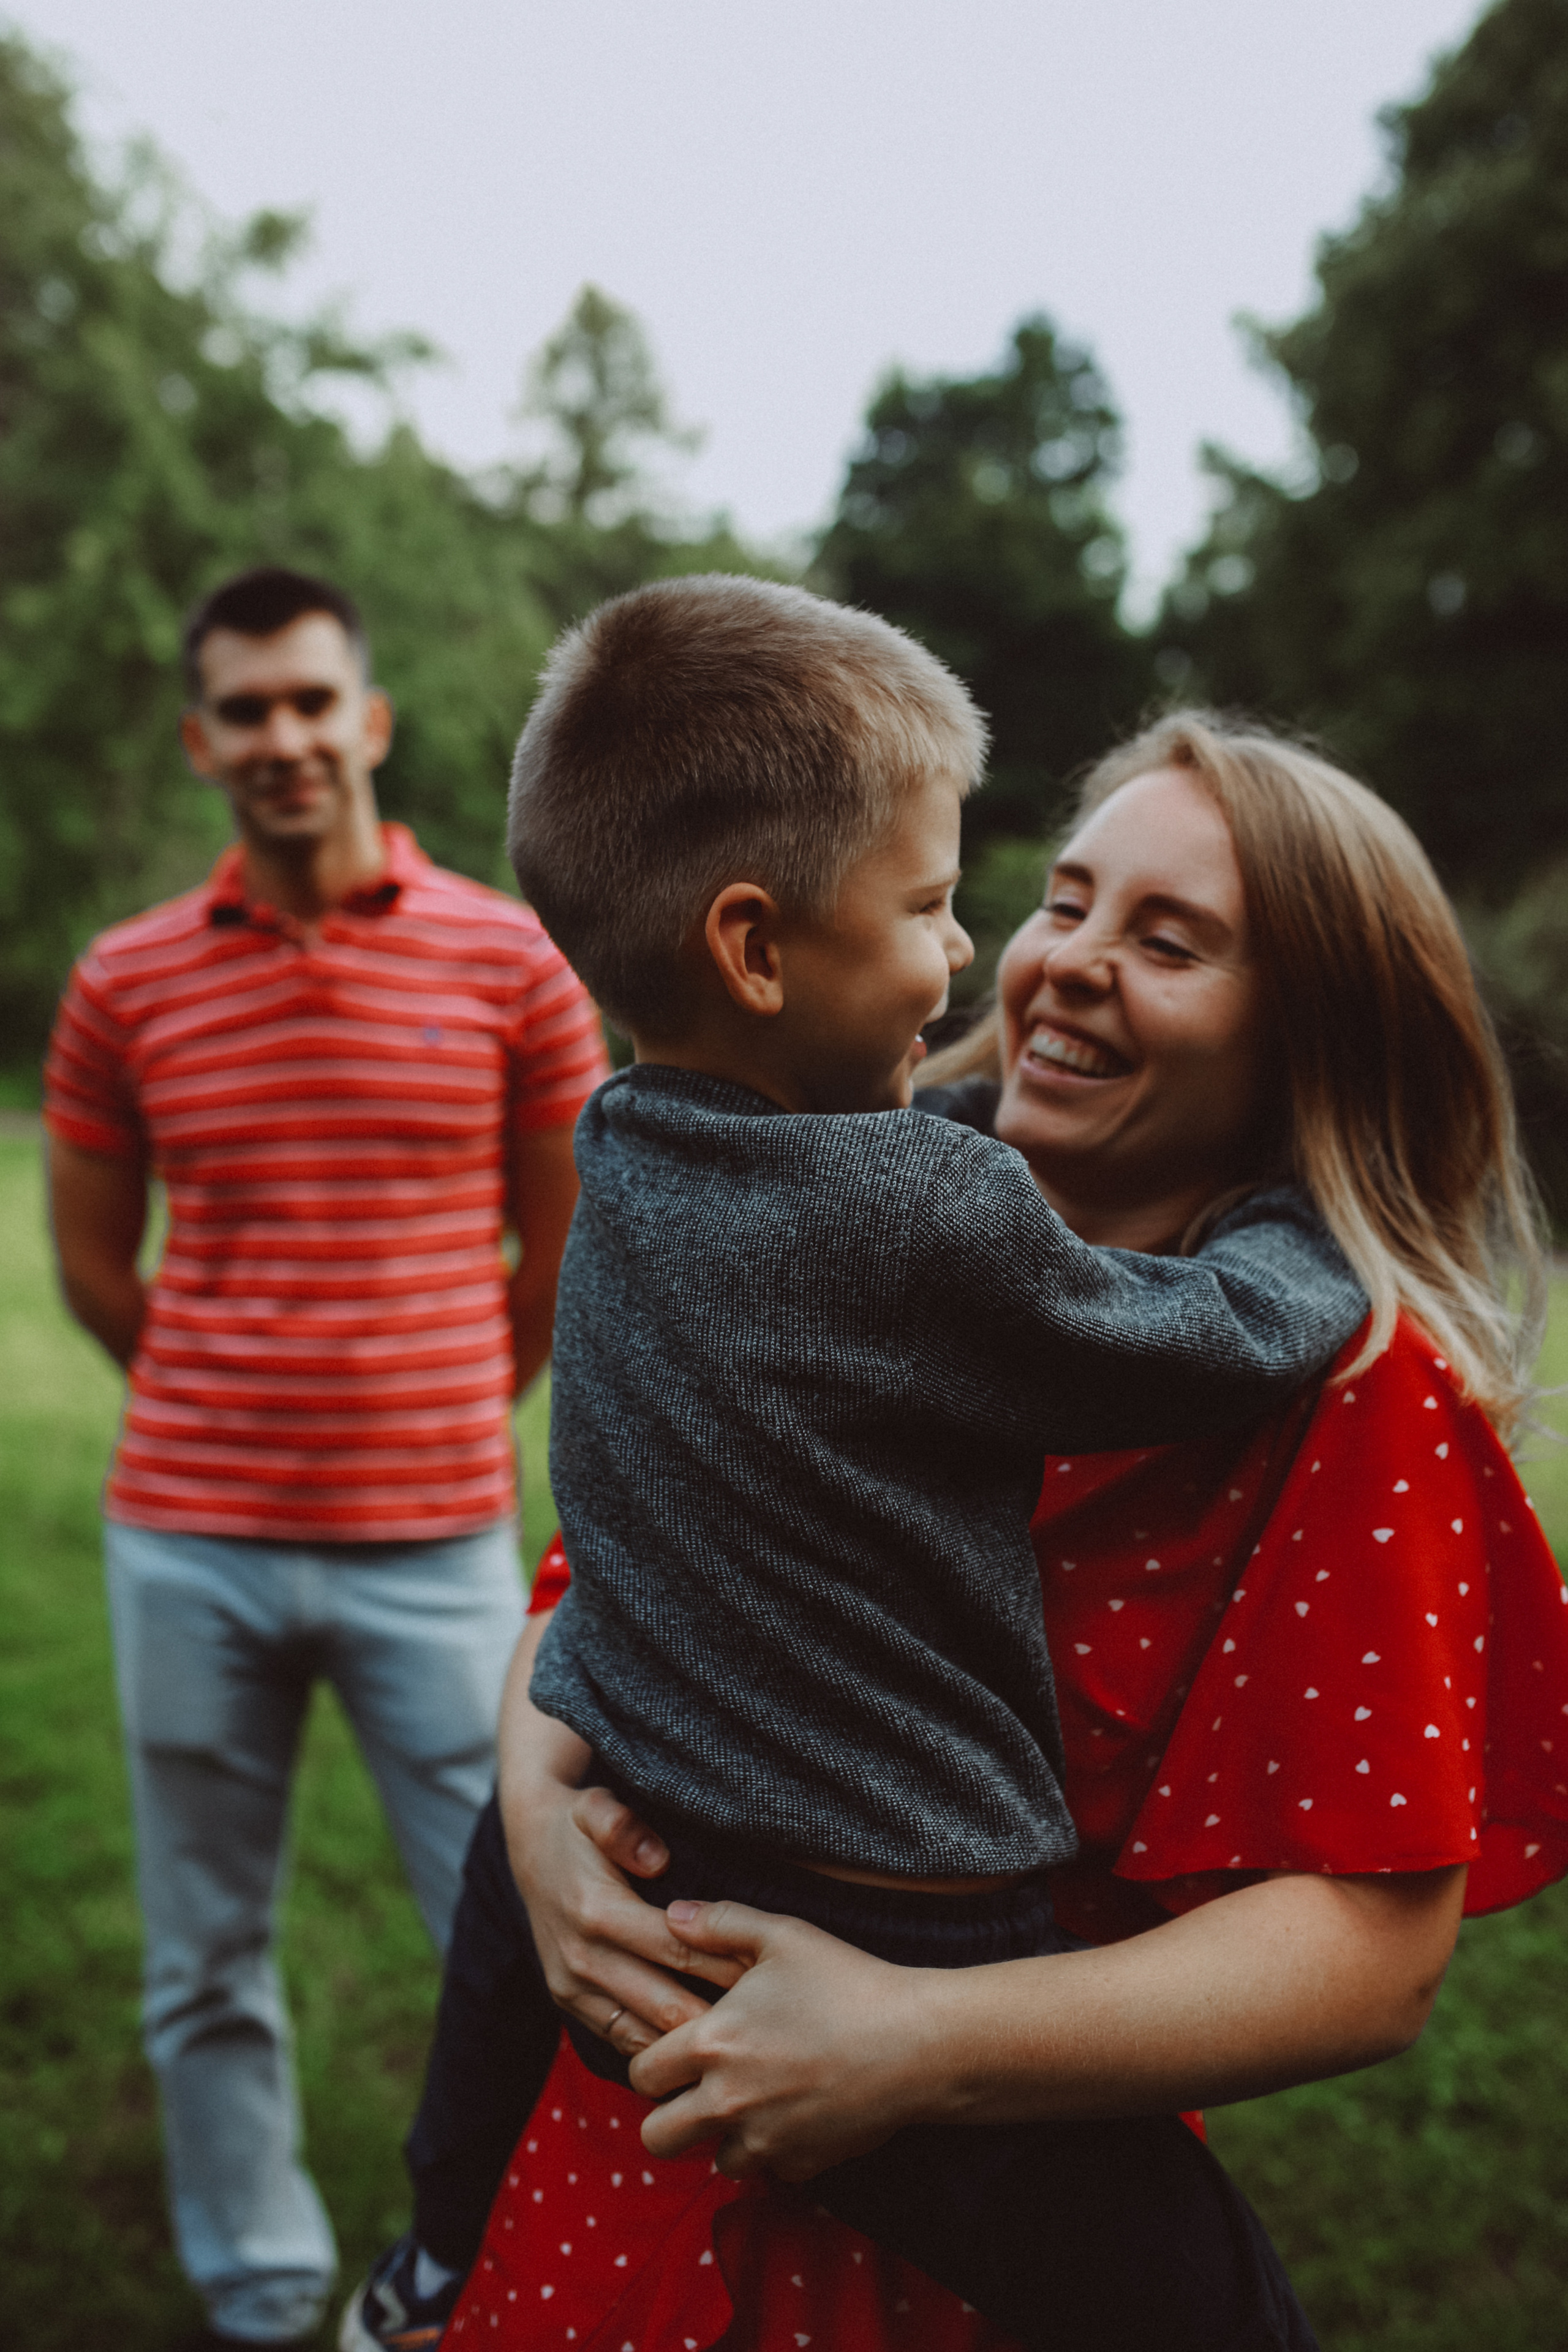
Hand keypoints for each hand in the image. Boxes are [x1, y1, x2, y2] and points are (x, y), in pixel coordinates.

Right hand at [516, 1781, 751, 2056]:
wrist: (529, 1848)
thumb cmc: (576, 1825)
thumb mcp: (594, 1807)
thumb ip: (621, 1826)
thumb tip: (656, 1859)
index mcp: (596, 1910)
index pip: (677, 1949)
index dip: (726, 1964)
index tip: (769, 1976)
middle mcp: (581, 1957)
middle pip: (666, 2004)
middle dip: (719, 2017)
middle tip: (771, 2025)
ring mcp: (571, 1987)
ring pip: (643, 2038)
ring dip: (691, 2046)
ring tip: (744, 2046)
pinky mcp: (569, 2002)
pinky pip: (620, 2041)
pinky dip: (661, 2051)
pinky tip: (700, 2050)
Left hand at [630, 1900, 940, 2181]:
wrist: (914, 2042)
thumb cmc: (846, 1981)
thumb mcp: (782, 1935)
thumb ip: (719, 1922)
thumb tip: (672, 1914)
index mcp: (711, 2044)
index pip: (641, 2074)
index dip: (650, 2063)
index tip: (672, 2055)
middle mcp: (726, 2101)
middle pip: (656, 2137)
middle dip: (666, 2118)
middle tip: (693, 2094)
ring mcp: (764, 2140)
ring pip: (714, 2161)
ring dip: (723, 2139)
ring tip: (752, 2104)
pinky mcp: (802, 2165)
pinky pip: (771, 2171)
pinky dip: (776, 2151)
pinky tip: (797, 2114)